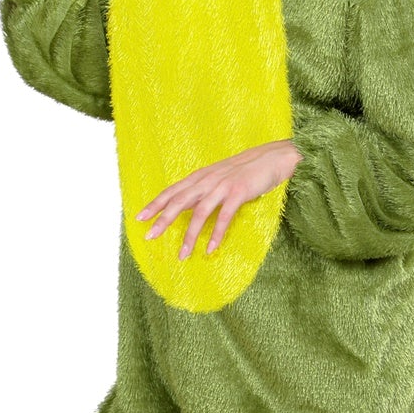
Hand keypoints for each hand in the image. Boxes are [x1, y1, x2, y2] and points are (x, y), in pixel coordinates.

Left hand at [138, 139, 301, 258]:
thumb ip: (200, 190)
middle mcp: (207, 180)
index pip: (172, 191)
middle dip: (163, 220)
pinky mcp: (239, 193)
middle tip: (149, 236)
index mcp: (200, 177)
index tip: (139, 218)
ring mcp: (222, 186)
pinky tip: (210, 249)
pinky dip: (216, 234)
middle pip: (179, 201)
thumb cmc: (245, 170)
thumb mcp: (217, 177)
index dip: (155, 204)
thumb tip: (183, 207)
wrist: (273, 157)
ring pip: (200, 213)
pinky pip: (224, 217)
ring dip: (190, 236)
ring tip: (182, 255)